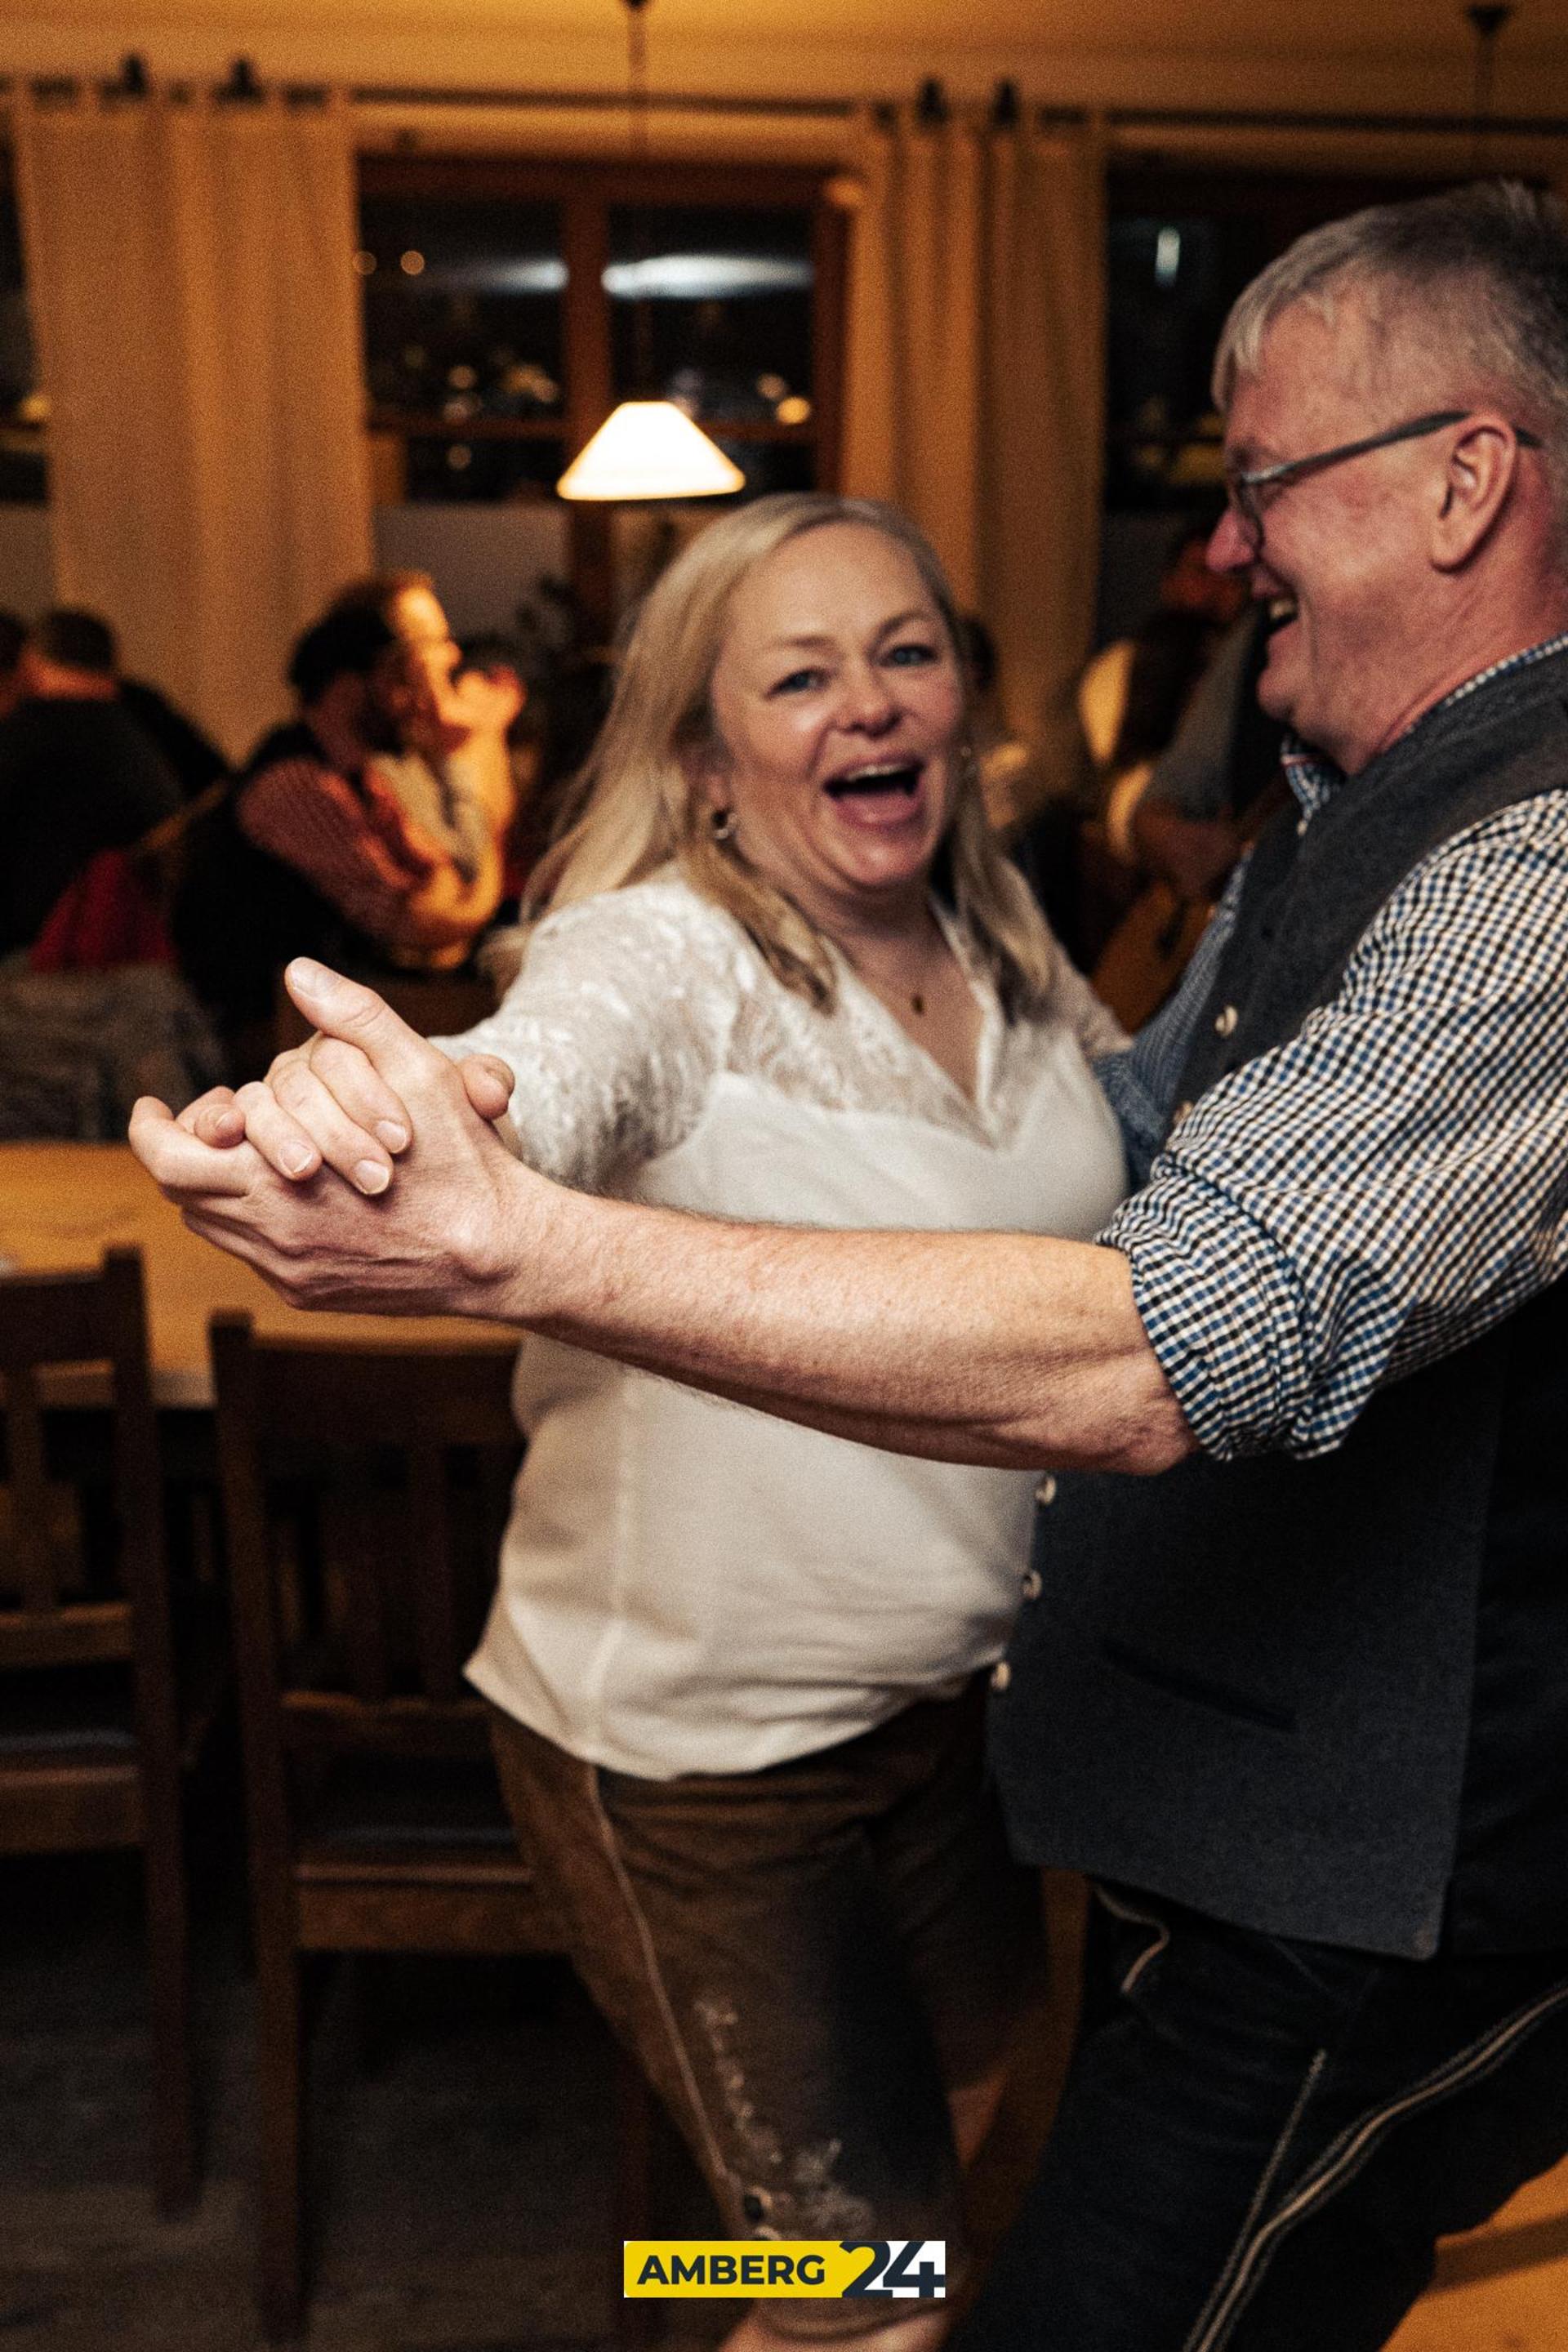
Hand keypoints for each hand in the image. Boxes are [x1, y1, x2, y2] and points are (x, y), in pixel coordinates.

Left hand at [129, 962, 542, 1319]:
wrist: (500, 1253)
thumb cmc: (462, 1160)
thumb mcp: (418, 1071)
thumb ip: (356, 1018)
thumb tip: (298, 973)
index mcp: (276, 1181)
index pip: (169, 1160)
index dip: (151, 1130)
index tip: (152, 1107)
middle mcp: (270, 1236)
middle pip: (183, 1194)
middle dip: (180, 1154)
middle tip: (191, 1126)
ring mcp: (288, 1271)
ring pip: (215, 1226)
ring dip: (216, 1187)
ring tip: (237, 1154)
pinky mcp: (309, 1293)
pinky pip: (255, 1255)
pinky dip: (256, 1220)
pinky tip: (287, 1194)